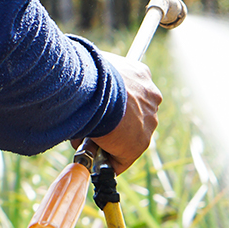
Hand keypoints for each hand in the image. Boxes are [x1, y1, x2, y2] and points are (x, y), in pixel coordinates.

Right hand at [76, 51, 161, 174]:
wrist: (96, 90)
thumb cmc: (89, 73)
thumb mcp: (94, 67)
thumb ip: (94, 78)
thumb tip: (78, 90)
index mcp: (140, 76)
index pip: (130, 93)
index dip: (113, 103)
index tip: (98, 109)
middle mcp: (151, 97)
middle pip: (132, 117)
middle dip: (114, 124)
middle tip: (91, 127)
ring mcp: (148, 122)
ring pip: (128, 137)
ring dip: (109, 143)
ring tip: (86, 142)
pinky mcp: (139, 144)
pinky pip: (121, 158)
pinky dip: (105, 160)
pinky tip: (90, 159)